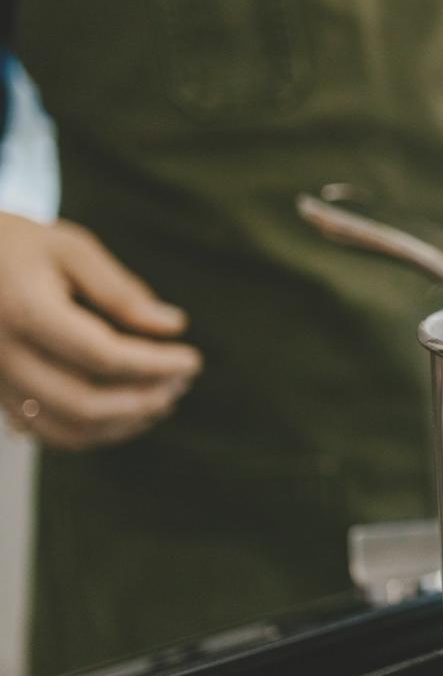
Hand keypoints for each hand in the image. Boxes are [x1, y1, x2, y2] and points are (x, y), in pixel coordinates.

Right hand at [0, 214, 201, 449]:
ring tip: (162, 399)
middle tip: (181, 382)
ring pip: (65, 429)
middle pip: (84, 402)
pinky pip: (45, 431)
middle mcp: (3, 355)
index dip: (155, 364)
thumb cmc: (14, 244)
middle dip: (144, 399)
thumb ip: (121, 291)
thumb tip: (172, 326)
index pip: (103, 356)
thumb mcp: (70, 249)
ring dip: (123, 424)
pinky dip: (93, 432)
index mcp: (25, 311)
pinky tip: (126, 412)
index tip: (192, 360)